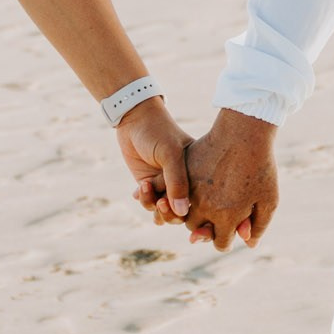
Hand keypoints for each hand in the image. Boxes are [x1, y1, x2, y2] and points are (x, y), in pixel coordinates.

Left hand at [115, 97, 193, 221]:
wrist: (133, 119)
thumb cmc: (157, 131)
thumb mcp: (170, 154)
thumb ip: (177, 182)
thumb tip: (182, 212)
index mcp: (197, 173)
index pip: (200, 202)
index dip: (191, 212)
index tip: (178, 209)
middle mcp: (184, 181)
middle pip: (182, 213)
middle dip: (170, 214)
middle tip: (160, 202)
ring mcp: (166, 184)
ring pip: (164, 211)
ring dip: (154, 207)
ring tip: (145, 188)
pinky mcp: (150, 184)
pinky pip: (150, 203)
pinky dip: (145, 200)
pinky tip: (140, 187)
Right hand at [181, 110, 279, 250]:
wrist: (244, 132)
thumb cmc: (261, 167)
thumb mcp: (269, 199)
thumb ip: (258, 226)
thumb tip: (248, 244)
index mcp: (226, 217)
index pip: (220, 243)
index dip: (226, 240)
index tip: (231, 231)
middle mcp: (204, 206)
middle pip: (196, 230)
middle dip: (205, 227)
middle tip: (214, 217)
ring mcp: (191, 188)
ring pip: (182, 213)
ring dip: (191, 212)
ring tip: (202, 204)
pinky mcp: (183, 171)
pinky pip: (171, 190)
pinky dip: (175, 194)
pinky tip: (187, 191)